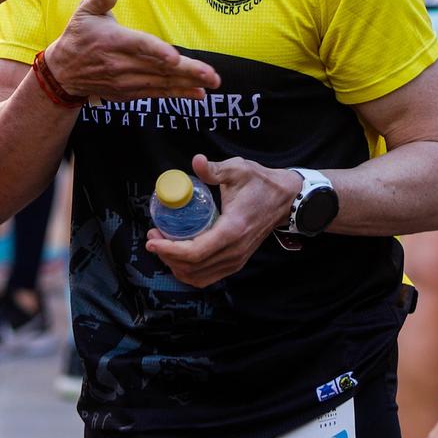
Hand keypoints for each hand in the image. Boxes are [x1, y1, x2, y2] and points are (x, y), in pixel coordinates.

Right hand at [41, 0, 220, 102]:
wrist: (64, 72)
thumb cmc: (80, 36)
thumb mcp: (85, 11)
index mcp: (114, 41)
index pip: (139, 46)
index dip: (157, 51)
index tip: (174, 57)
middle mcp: (121, 64)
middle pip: (158, 68)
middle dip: (188, 72)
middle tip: (212, 75)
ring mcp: (126, 82)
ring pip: (161, 83)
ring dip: (188, 84)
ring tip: (211, 83)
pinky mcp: (129, 93)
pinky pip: (156, 94)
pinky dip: (177, 94)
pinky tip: (197, 93)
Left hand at [145, 155, 296, 286]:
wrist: (285, 199)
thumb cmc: (261, 183)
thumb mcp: (238, 170)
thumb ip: (214, 169)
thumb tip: (196, 160)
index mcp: (232, 230)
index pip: (195, 252)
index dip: (169, 250)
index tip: (152, 240)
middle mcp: (234, 251)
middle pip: (192, 267)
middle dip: (167, 256)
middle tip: (153, 237)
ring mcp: (237, 260)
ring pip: (199, 276)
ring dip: (176, 265)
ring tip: (163, 245)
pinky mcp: (236, 262)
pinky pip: (208, 276)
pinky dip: (189, 271)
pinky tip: (179, 256)